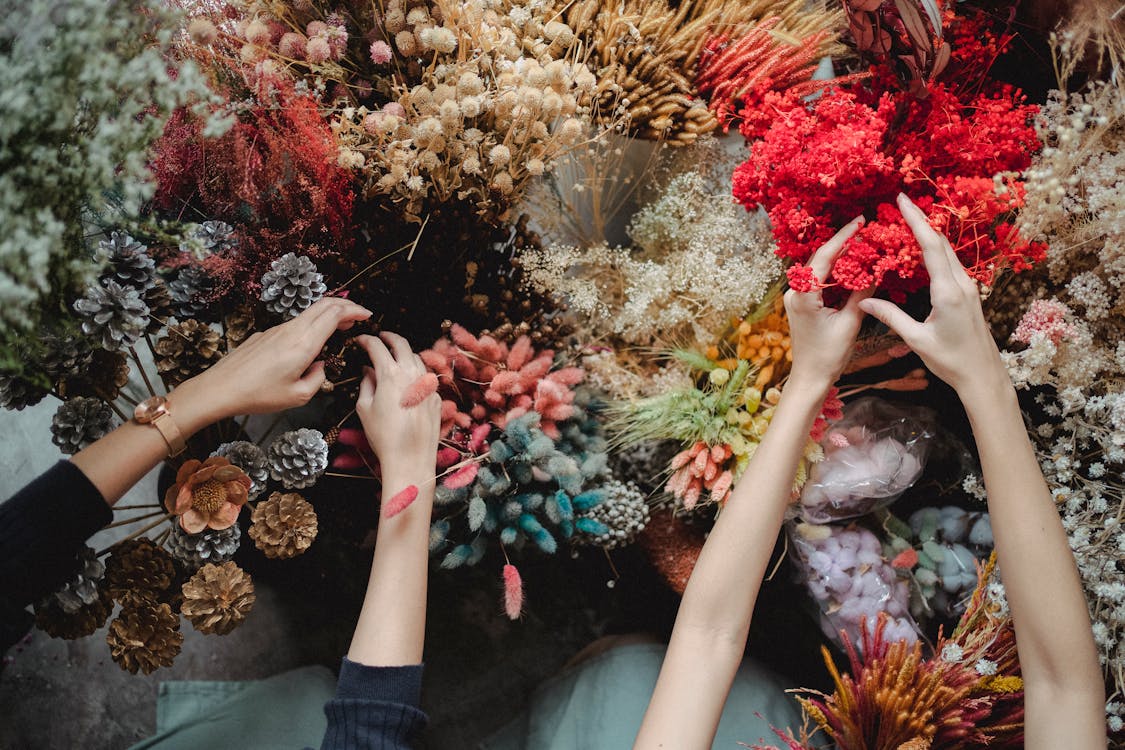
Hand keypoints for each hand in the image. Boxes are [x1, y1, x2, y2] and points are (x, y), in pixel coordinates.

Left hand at [176, 298, 371, 425]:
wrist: (220, 389)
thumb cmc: (258, 395)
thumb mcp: (298, 396)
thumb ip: (318, 379)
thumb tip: (320, 367)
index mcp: (303, 344)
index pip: (334, 314)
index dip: (354, 310)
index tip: (367, 315)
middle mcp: (291, 330)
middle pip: (324, 305)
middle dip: (346, 305)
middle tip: (359, 314)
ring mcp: (276, 329)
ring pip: (309, 312)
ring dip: (328, 314)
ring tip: (340, 327)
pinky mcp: (265, 334)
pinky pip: (295, 323)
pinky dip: (312, 324)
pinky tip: (312, 341)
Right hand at [355, 332, 440, 478]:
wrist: (410, 459)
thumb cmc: (383, 436)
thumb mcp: (365, 408)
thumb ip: (366, 384)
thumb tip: (368, 371)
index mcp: (390, 374)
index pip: (377, 346)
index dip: (366, 339)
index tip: (360, 340)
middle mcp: (412, 374)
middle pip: (401, 343)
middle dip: (389, 337)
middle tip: (380, 337)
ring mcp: (428, 385)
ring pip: (416, 358)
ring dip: (404, 354)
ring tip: (394, 358)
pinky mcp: (437, 397)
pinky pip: (425, 378)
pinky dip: (415, 374)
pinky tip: (407, 382)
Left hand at [784, 216, 871, 390]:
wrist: (810, 378)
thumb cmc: (828, 355)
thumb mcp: (850, 323)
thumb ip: (862, 294)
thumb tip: (877, 270)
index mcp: (803, 295)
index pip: (824, 256)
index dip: (843, 236)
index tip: (860, 221)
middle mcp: (794, 292)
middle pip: (820, 259)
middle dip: (843, 244)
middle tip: (866, 230)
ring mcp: (795, 297)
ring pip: (819, 269)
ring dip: (840, 257)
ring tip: (862, 244)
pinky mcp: (800, 304)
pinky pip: (818, 281)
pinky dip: (835, 272)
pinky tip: (852, 267)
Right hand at [857, 194, 1008, 401]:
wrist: (983, 375)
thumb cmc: (950, 361)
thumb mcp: (916, 339)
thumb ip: (891, 317)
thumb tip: (864, 303)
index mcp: (948, 292)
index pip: (931, 246)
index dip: (916, 220)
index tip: (903, 200)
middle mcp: (961, 284)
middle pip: (941, 242)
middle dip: (921, 219)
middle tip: (902, 203)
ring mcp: (968, 287)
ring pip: (947, 251)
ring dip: (929, 233)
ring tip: (910, 219)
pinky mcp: (968, 294)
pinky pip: (950, 264)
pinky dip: (935, 250)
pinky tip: (924, 248)